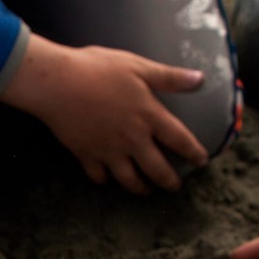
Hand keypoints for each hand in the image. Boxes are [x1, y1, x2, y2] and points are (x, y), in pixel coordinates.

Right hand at [0, 35, 207, 193]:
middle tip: (174, 187)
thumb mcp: (137, 66)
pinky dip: (104, 180)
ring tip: (144, 191)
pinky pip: (98, 175)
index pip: (180, 140)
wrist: (57, 84)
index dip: (194, 152)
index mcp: (149, 116)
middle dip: (169, 181)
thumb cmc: (97, 69)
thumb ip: (169, 77)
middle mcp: (132, 139)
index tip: (202, 161)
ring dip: (139, 188)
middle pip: (157, 168)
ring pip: (128, 179)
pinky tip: (106, 179)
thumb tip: (200, 79)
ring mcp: (108, 150)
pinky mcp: (86, 154)